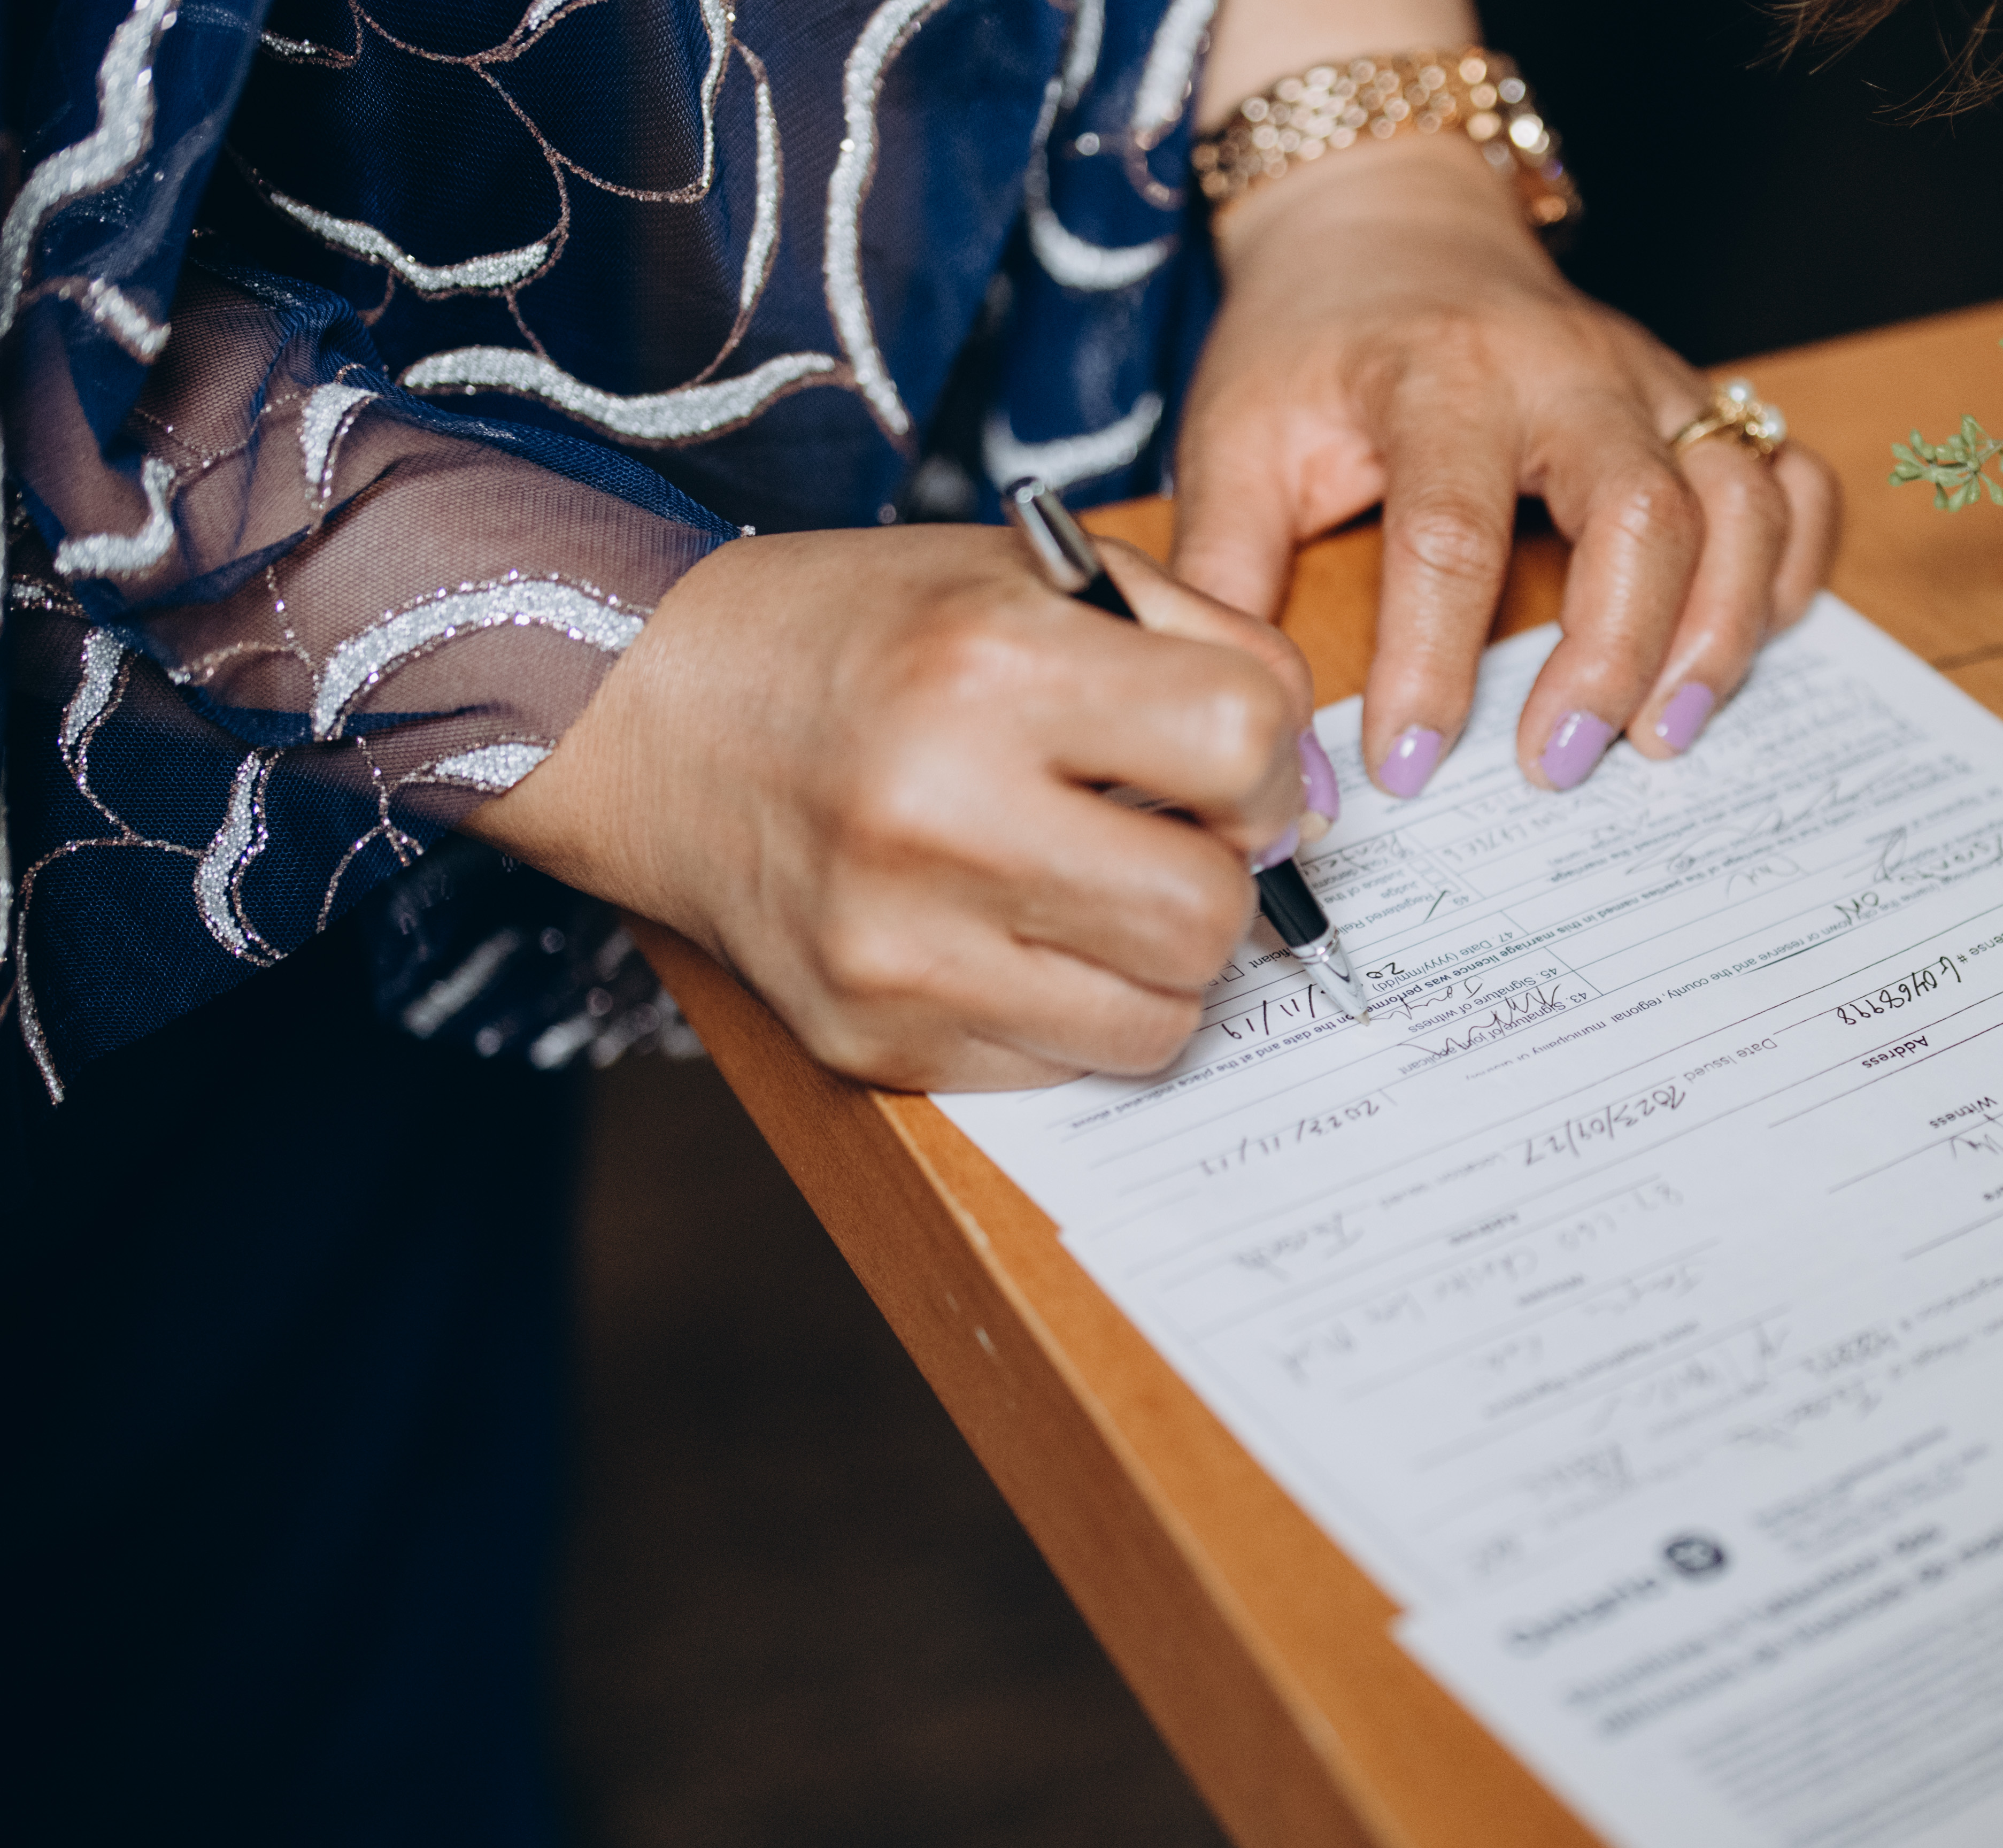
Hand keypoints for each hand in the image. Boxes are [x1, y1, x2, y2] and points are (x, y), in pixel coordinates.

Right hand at [472, 527, 1309, 1089]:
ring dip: (1157, 961)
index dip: (1265, 761)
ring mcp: (897, 947)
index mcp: (987, 669)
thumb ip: (1210, 652)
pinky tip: (1008, 931)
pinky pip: (1064, 1066)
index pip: (1242, 744)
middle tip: (1166, 836)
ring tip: (1092, 887)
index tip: (1224, 763)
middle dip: (1217, 877)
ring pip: (1158, 1018)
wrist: (644, 713)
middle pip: (1209, 912)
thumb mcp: (1036, 576)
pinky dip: (1070, 1008)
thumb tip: (1308, 801)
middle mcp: (936, 814)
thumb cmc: (863, 636)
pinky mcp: (873, 1040)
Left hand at [1171, 134, 1840, 797]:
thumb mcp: (1233, 440)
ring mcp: (1656, 383)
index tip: (1405, 765)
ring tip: (1663, 735)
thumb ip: (1227, 577)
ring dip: (1719, 633)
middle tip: (1562, 765)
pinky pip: (1794, 486)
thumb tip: (1249, 725)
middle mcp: (1571, 371)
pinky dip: (1789, 575)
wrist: (1388, 229)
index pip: (1452, 533)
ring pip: (1741, 504)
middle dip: (1612, 657)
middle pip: (1641, 513)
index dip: (1433, 664)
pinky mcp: (1702, 406)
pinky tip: (1739, 651)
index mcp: (1442, 377)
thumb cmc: (1314, 347)